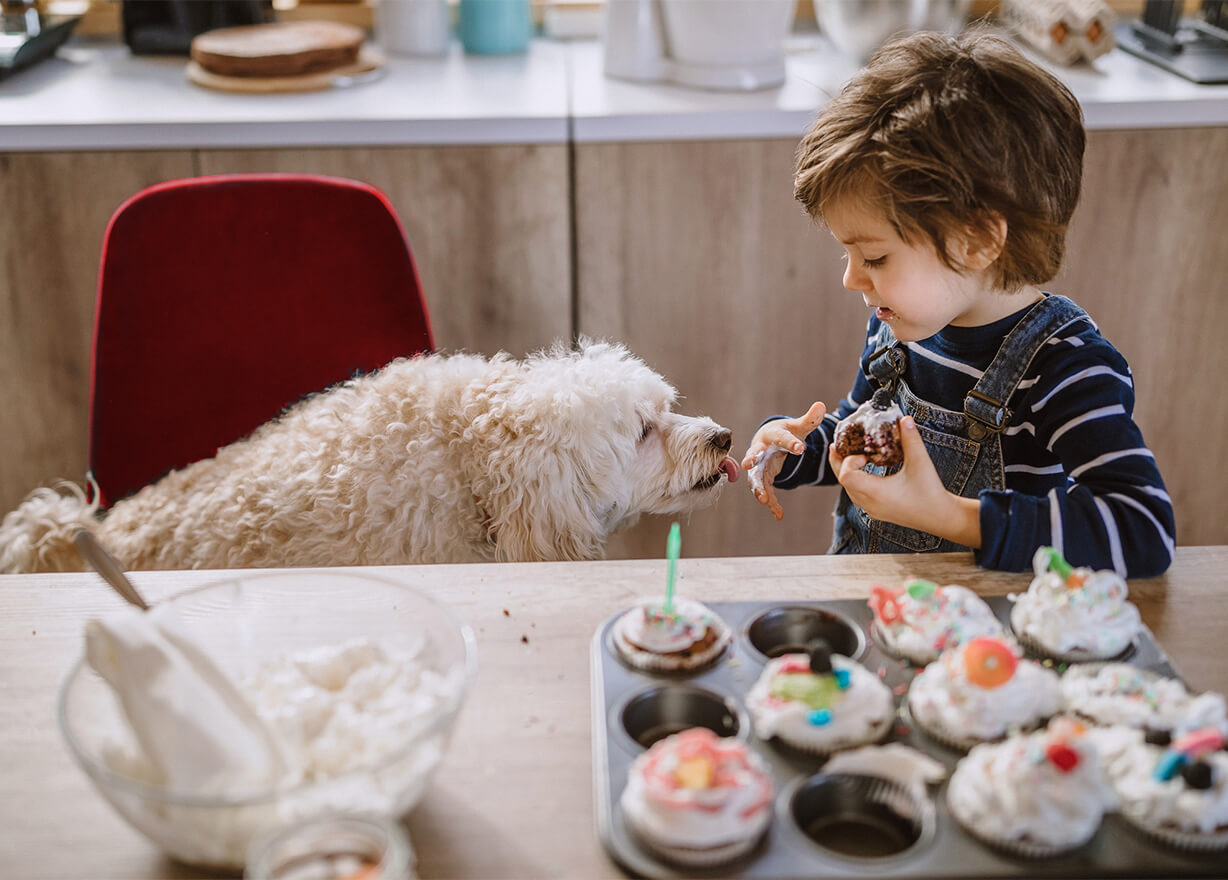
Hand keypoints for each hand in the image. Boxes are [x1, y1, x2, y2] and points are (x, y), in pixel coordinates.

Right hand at [740, 402, 825, 520]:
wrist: (768, 441)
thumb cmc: (785, 432)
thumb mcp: (798, 427)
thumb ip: (810, 419)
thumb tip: (822, 405)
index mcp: (772, 435)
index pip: (782, 438)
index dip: (791, 443)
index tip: (801, 448)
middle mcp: (760, 450)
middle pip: (755, 455)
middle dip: (751, 460)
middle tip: (749, 465)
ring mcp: (758, 466)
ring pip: (755, 478)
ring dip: (758, 488)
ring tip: (765, 501)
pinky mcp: (762, 478)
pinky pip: (765, 491)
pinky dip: (771, 503)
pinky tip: (779, 514)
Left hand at [828, 415, 980, 546]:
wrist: (941, 518)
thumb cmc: (931, 492)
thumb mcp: (921, 463)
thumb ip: (911, 439)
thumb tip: (905, 419)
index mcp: (875, 493)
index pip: (846, 476)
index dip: (849, 460)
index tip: (865, 453)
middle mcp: (869, 503)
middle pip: (842, 482)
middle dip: (838, 463)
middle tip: (836, 446)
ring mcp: (872, 510)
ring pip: (849, 490)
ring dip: (847, 472)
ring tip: (850, 456)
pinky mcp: (878, 512)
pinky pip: (857, 496)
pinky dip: (855, 482)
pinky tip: (864, 472)